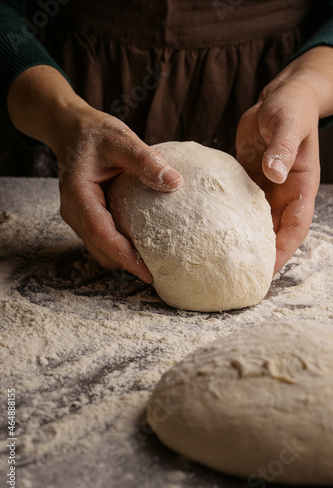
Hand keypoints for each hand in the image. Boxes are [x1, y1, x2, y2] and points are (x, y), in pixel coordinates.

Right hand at [7, 66, 182, 282]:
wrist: (71, 130)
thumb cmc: (94, 132)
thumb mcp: (120, 139)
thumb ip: (145, 160)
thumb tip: (175, 182)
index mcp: (78, 195)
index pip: (102, 235)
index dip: (125, 257)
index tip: (148, 273)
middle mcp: (74, 211)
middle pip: (100, 250)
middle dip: (126, 264)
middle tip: (158, 272)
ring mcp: (79, 216)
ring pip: (99, 249)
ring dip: (123, 259)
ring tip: (153, 263)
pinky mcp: (87, 216)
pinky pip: (102, 239)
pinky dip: (119, 248)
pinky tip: (142, 245)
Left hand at [235, 47, 332, 272]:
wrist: (281, 96)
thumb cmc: (291, 109)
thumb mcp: (288, 125)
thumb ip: (282, 148)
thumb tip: (275, 173)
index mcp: (300, 187)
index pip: (295, 228)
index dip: (283, 251)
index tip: (266, 271)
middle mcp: (284, 192)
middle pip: (275, 232)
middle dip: (261, 255)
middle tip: (238, 274)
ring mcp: (267, 187)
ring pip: (256, 222)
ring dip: (243, 240)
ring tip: (221, 259)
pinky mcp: (250, 179)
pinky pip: (240, 203)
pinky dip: (229, 218)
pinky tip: (210, 227)